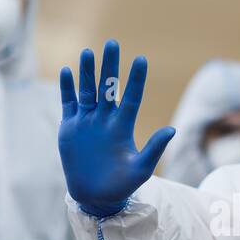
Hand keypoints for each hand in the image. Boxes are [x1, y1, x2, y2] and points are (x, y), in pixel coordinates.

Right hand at [58, 39, 175, 216]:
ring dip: (87, 72)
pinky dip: (67, 88)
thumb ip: (154, 148)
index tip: (141, 60)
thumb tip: (172, 130)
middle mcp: (105, 120)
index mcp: (123, 127)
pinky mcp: (70, 128)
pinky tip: (67, 72)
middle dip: (110, 66)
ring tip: (88, 52)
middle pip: (108, 87)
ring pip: (88, 91)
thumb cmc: (121, 184)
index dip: (136, 80)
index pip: (131, 98)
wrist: (95, 196)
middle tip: (113, 44)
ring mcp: (87, 122)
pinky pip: (68, 103)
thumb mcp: (141, 169)